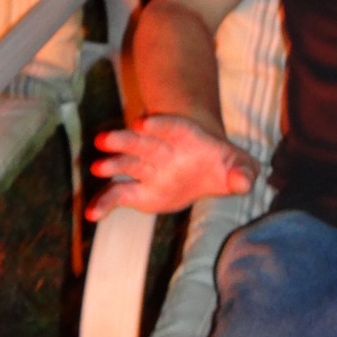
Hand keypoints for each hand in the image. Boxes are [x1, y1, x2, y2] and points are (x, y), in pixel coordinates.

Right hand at [86, 114, 258, 220]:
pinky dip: (105, 203)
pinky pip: (119, 195)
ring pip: (126, 164)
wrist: (206, 171)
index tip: (142, 121)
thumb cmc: (225, 166)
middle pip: (142, 142)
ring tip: (96, 168)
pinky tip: (92, 214)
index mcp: (187, 138)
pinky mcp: (139, 192)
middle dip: (124, 140)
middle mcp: (163, 150)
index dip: (158, 123)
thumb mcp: (241, 166)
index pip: (172, 127)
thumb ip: (243, 173)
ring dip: (112, 164)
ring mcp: (148, 170)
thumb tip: (243, 182)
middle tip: (104, 139)